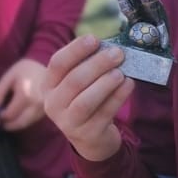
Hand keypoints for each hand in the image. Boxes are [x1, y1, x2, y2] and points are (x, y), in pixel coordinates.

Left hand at [0, 58, 47, 129]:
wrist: (49, 67)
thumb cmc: (25, 70)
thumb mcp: (8, 77)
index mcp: (25, 95)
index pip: (8, 115)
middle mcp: (36, 105)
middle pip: (18, 124)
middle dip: (6, 123)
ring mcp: (43, 110)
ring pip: (25, 124)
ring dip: (14, 123)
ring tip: (7, 115)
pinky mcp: (46, 112)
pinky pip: (31, 121)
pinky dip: (22, 120)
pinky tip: (17, 113)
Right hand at [44, 35, 132, 161]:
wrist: (91, 138)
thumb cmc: (86, 100)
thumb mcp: (78, 84)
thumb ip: (87, 65)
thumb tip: (108, 45)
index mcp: (48, 86)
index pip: (58, 64)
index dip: (76, 50)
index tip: (94, 39)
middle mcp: (53, 105)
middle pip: (74, 81)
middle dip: (97, 64)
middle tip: (117, 53)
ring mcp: (69, 122)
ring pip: (86, 100)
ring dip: (105, 83)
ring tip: (120, 72)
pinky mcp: (88, 134)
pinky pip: (105, 113)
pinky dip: (118, 97)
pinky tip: (129, 84)